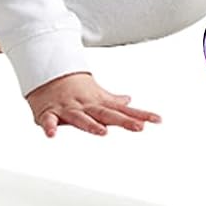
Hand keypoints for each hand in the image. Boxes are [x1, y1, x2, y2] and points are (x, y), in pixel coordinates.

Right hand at [26, 72, 160, 138]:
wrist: (47, 71)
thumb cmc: (74, 86)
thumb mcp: (96, 94)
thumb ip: (113, 102)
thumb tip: (129, 101)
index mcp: (97, 104)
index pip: (123, 111)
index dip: (140, 115)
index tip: (157, 120)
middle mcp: (85, 106)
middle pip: (106, 115)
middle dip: (122, 121)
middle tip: (139, 127)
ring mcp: (68, 109)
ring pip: (80, 118)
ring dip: (91, 125)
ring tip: (102, 132)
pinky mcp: (49, 112)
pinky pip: (49, 121)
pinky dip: (50, 127)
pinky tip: (52, 135)